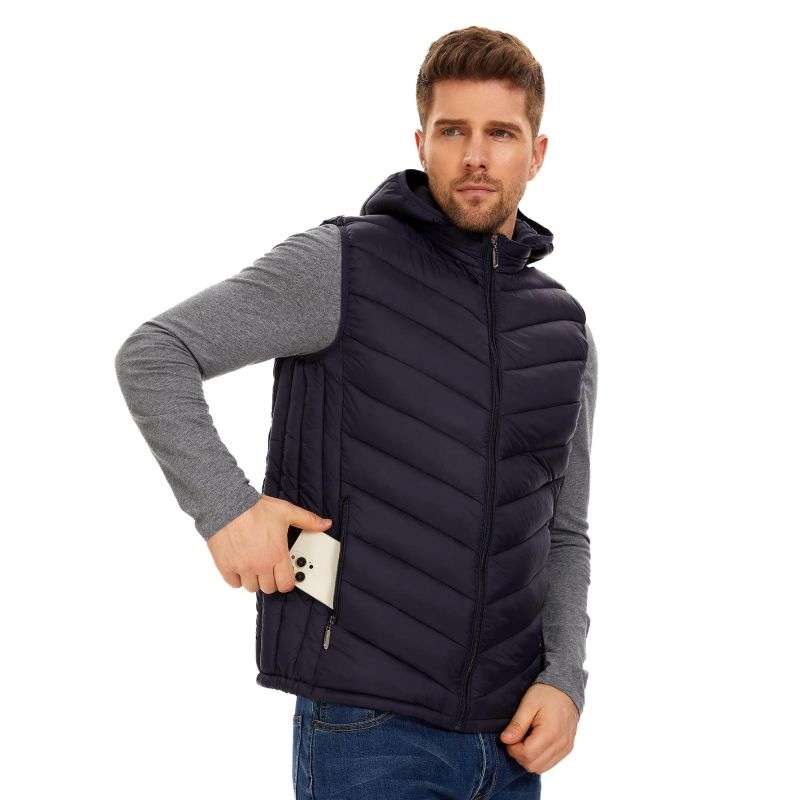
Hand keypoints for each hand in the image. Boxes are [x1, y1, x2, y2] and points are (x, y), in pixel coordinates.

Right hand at [206, 495, 332, 593]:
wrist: (227, 504)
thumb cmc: (255, 508)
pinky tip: (241, 566)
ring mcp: (242, 567)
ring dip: (255, 579)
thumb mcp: (286, 511)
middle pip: (269, 588)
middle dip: (271, 579)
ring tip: (255, 565)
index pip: (286, 584)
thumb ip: (308, 520)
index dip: (287, 581)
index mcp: (277, 554)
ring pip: (252, 587)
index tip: (285, 574)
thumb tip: (326, 524)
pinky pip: (234, 584)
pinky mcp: (226, 567)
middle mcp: (260, 564)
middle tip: (270, 567)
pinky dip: (237, 578)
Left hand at [499, 682, 579, 773]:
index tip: (509, 736)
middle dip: (519, 754)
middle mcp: (561, 745)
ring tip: (525, 739)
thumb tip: (505, 740)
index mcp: (550, 733)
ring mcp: (565, 749)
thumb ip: (517, 724)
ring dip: (528, 758)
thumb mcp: (528, 704)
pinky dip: (538, 758)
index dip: (513, 749)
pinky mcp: (567, 749)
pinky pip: (549, 764)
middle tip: (515, 737)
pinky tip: (534, 742)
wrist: (566, 689)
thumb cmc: (546, 693)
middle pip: (533, 765)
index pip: (527, 755)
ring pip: (540, 768)